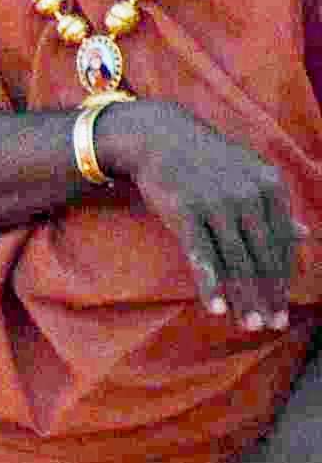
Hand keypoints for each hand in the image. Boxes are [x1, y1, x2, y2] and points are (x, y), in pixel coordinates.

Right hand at [101, 101, 300, 330]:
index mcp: (271, 187)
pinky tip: (215, 308)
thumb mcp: (248, 175)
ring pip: (236, 262)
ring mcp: (217, 204)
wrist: (157, 136)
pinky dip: (210, 285)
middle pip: (262, 257)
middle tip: (270, 326)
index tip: (282, 308)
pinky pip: (202, 256)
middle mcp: (249, 196)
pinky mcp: (185, 212)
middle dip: (268, 296)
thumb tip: (304, 235)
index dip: (283, 280)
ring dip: (244, 299)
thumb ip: (274, 207)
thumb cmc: (205, 160)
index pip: (281, 245)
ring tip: (249, 325)